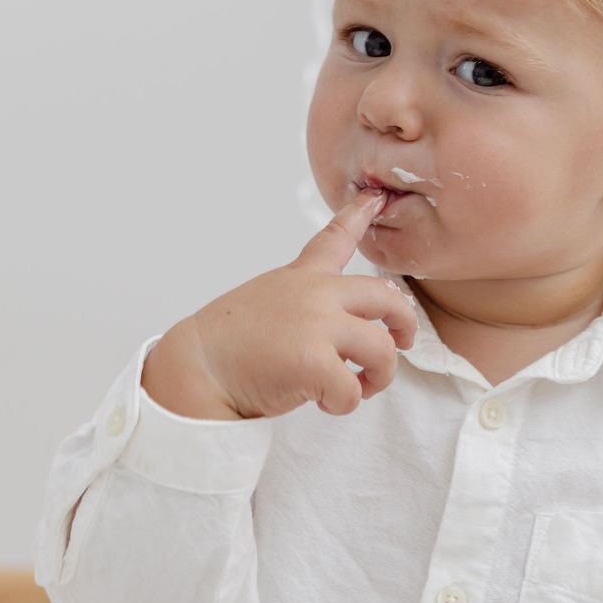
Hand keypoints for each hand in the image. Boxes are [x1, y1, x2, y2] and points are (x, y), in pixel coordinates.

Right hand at [143, 191, 419, 420]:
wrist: (198, 367)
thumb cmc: (228, 343)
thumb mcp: (268, 301)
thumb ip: (305, 302)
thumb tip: (342, 327)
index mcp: (302, 277)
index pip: (336, 238)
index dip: (360, 215)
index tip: (376, 198)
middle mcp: (316, 294)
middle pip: (387, 298)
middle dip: (405, 323)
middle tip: (401, 343)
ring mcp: (318, 325)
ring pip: (383, 350)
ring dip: (379, 376)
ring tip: (360, 387)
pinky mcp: (315, 362)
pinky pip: (354, 389)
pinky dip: (345, 403)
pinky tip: (325, 402)